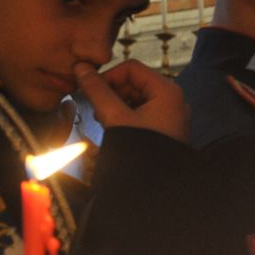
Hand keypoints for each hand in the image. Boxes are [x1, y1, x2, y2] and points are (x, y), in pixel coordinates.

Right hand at [73, 60, 188, 141]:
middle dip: (112, 92)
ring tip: (104, 119)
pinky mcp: (165, 129)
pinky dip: (126, 116)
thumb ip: (97, 92)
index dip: (108, 75)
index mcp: (167, 91)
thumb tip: (81, 69)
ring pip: (137, 98)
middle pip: (134, 82)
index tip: (90, 88)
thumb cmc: (142, 152)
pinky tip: (114, 127)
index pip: (131, 68)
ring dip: (116, 104)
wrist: (156, 187)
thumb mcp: (116, 118)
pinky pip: (142, 113)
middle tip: (95, 107)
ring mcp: (170, 115)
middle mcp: (173, 101)